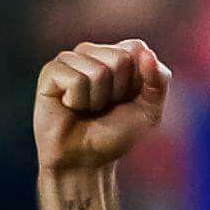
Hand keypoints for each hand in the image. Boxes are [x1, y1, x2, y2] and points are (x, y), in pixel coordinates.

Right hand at [35, 39, 170, 179]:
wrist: (86, 161)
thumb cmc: (116, 134)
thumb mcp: (149, 111)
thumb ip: (158, 80)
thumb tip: (146, 53)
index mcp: (116, 53)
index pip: (137, 48)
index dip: (139, 81)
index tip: (127, 99)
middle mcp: (92, 51)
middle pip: (120, 58)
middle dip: (118, 91)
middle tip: (104, 107)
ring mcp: (69, 59)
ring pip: (98, 71)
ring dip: (97, 100)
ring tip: (87, 109)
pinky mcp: (50, 72)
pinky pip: (75, 80)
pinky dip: (78, 101)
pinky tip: (70, 107)